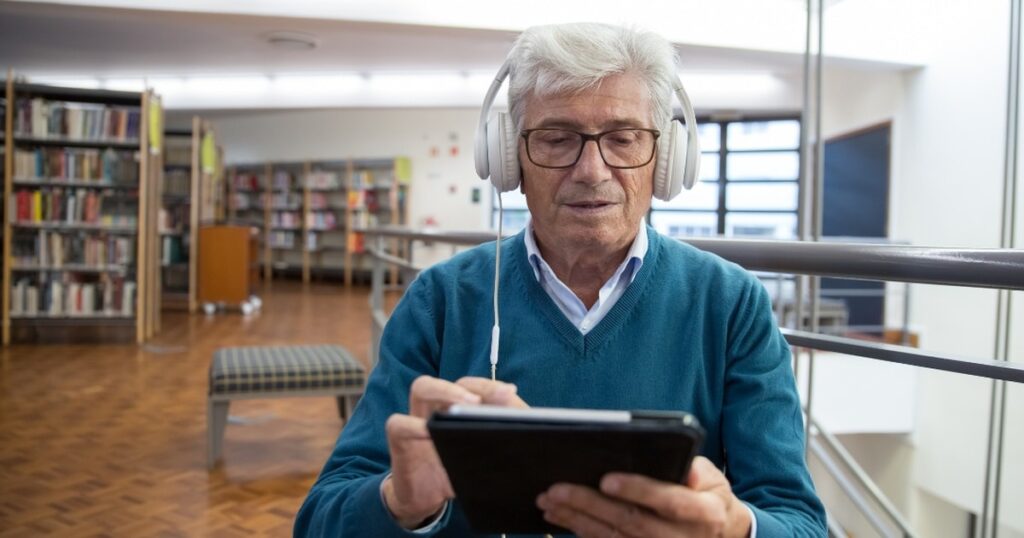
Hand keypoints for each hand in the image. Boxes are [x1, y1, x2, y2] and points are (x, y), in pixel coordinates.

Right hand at [383, 376, 527, 527]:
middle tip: (482, 400)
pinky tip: (429, 433)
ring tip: (463, 406)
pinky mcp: (400, 440)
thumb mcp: (483, 452)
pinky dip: (413, 426)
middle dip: (467, 386)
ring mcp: (417, 418)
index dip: (490, 387)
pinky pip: (399, 424)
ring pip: (422, 387)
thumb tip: (524, 423)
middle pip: (454, 377)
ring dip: (444, 392)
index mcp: (459, 405)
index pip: (473, 385)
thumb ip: (500, 434)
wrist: (428, 499)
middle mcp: (438, 405)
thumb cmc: (459, 469)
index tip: (510, 393)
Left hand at [536, 456, 751, 537]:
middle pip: (631, 522)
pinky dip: (581, 531)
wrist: (719, 534)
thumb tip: (686, 468)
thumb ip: (698, 471)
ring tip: (548, 500)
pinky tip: (559, 517)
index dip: (638, 490)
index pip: (669, 501)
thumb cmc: (708, 495)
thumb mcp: (713, 478)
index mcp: (704, 513)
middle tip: (557, 489)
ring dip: (576, 519)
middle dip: (591, 505)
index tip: (607, 480)